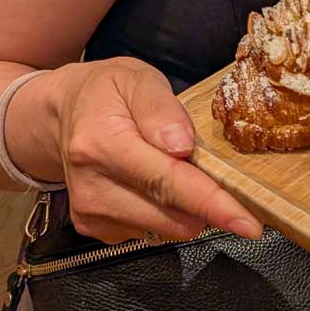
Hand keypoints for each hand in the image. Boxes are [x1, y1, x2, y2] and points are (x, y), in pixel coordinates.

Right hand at [44, 58, 262, 243]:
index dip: (211, 203)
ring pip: (165, 228)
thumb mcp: (137, 79)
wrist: (62, 114)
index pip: (166, 182)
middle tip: (214, 171)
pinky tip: (156, 184)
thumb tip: (182, 147)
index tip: (247, 222)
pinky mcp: (95, 230)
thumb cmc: (107, 92)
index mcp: (103, 145)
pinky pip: (151, 231)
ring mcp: (91, 214)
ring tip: (176, 168)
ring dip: (187, 207)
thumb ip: (160, 109)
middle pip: (170, 214)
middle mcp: (92, 188)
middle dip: (207, 202)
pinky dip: (167, 212)